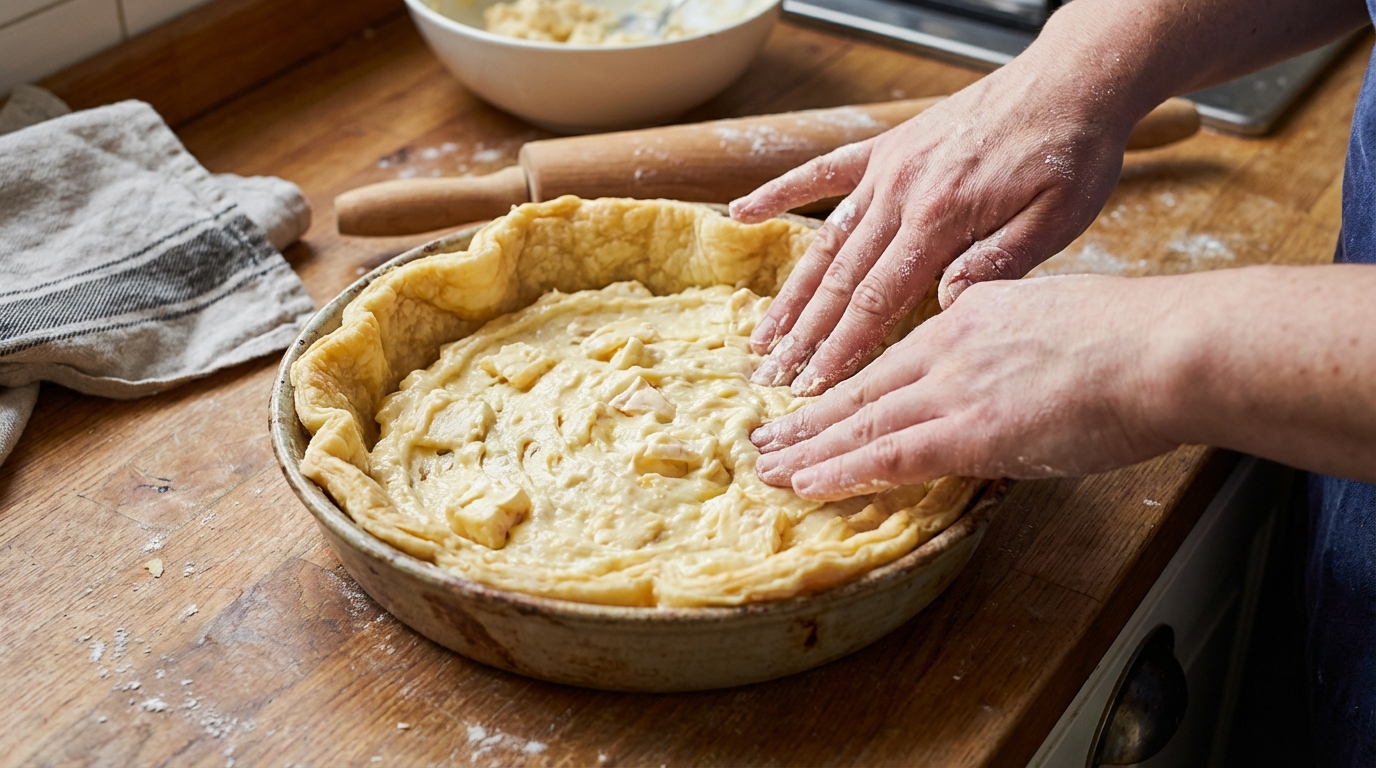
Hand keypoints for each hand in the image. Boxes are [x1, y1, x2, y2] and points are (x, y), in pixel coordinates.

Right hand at [731, 61, 1137, 395]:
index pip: (876, 300)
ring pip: (826, 240)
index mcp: (942, 220)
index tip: (812, 386)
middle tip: (773, 378)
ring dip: (791, 292)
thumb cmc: (1072, 153)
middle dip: (804, 336)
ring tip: (762, 334)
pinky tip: (742, 212)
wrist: (1073, 79)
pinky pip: (823, 172)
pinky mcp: (888, 148)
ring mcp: (889, 169)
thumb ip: (999, 262)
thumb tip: (944, 306)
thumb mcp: (1058, 217)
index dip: (841, 349)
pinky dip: (780, 192)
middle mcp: (902, 194)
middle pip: (840, 280)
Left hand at [751, 275, 1179, 499]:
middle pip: (862, 387)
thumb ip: (1017, 331)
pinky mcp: (968, 430)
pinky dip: (841, 471)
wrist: (1165, 347)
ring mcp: (955, 387)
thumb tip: (1005, 357)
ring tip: (766, 466)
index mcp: (972, 312)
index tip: (820, 397)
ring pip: (861, 422)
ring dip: (808, 448)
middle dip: (809, 416)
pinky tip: (806, 484)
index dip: (851, 382)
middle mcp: (949, 346)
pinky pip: (887, 456)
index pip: (896, 357)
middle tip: (766, 437)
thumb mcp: (1059, 311)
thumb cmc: (1138, 335)